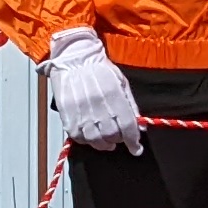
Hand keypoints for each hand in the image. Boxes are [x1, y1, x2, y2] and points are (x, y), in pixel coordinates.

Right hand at [45, 28, 143, 154]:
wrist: (74, 58)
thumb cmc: (100, 69)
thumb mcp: (122, 82)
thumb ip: (131, 106)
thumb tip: (140, 127)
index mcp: (114, 96)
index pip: (127, 126)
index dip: (133, 141)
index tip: (136, 149)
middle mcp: (97, 105)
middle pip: (112, 135)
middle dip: (118, 140)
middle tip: (119, 138)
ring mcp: (80, 111)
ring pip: (95, 140)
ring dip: (103, 144)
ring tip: (107, 141)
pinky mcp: (67, 115)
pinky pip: (78, 136)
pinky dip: (87, 140)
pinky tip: (91, 135)